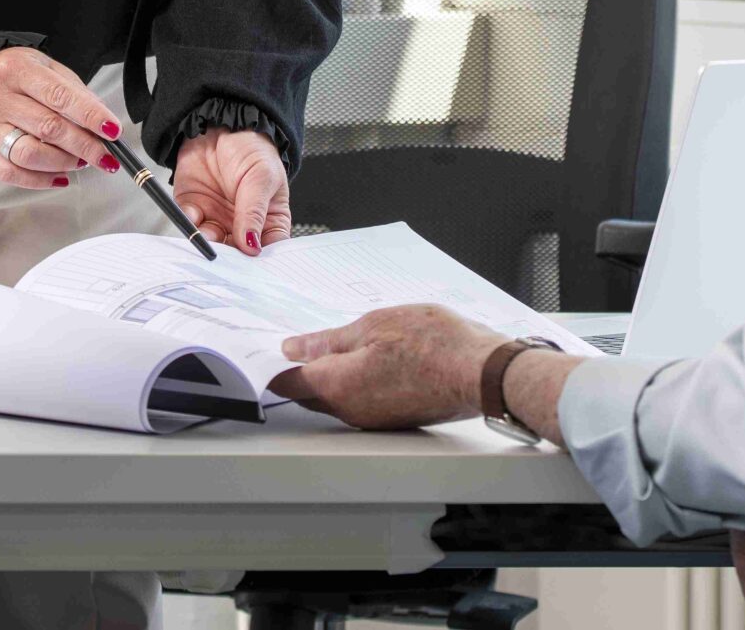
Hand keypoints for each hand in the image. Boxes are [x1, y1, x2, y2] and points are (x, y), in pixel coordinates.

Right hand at [0, 46, 125, 189]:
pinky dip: (40, 180)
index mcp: (17, 69)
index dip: (90, 116)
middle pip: (48, 128)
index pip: (60, 96)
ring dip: (64, 163)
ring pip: (29, 154)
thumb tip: (104, 128)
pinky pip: (9, 173)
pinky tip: (60, 176)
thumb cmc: (21, 75)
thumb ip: (77, 96)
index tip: (113, 131)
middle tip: (106, 156)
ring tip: (81, 162)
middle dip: (84, 146)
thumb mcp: (51, 70)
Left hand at [171, 128, 290, 252]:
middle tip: (224, 258)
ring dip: (206, 244)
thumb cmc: (252, 147)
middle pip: (236, 255)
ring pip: (210, 244)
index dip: (260, 264)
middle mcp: (241, 225)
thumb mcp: (261, 177)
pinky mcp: (193, 209)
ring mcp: (217, 219)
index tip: (250, 268)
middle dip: (229, 259)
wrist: (219, 121)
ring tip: (207, 237)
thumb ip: (254, 212)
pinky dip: (187, 225)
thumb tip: (252, 245)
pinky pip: (188, 225)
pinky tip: (192, 216)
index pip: (268, 251)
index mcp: (268, 220)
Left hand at [270, 304, 505, 428]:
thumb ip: (329, 340)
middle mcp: (350, 411)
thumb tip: (295, 348)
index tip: (263, 350)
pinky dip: (352, 382)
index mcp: (337, 386)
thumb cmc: (434, 343)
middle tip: (294, 344)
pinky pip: (359, 401)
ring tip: (332, 346)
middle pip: (308, 393)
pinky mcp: (393, 417)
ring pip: (334, 399)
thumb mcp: (374, 325)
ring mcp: (373, 418)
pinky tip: (365, 360)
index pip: (287, 382)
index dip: (272, 365)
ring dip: (327, 376)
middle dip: (298, 371)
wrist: (481, 372)